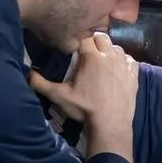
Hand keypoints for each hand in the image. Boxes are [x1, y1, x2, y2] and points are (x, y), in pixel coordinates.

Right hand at [30, 32, 137, 150]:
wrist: (110, 125)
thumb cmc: (84, 109)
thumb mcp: (59, 96)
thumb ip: (41, 84)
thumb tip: (28, 74)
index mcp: (91, 57)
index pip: (85, 38)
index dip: (80, 41)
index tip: (76, 49)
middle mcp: (109, 57)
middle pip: (102, 38)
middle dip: (95, 42)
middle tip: (88, 53)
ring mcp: (124, 66)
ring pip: (118, 48)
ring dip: (110, 51)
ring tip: (103, 60)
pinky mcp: (134, 76)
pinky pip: (131, 61)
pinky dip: (125, 61)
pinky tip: (119, 69)